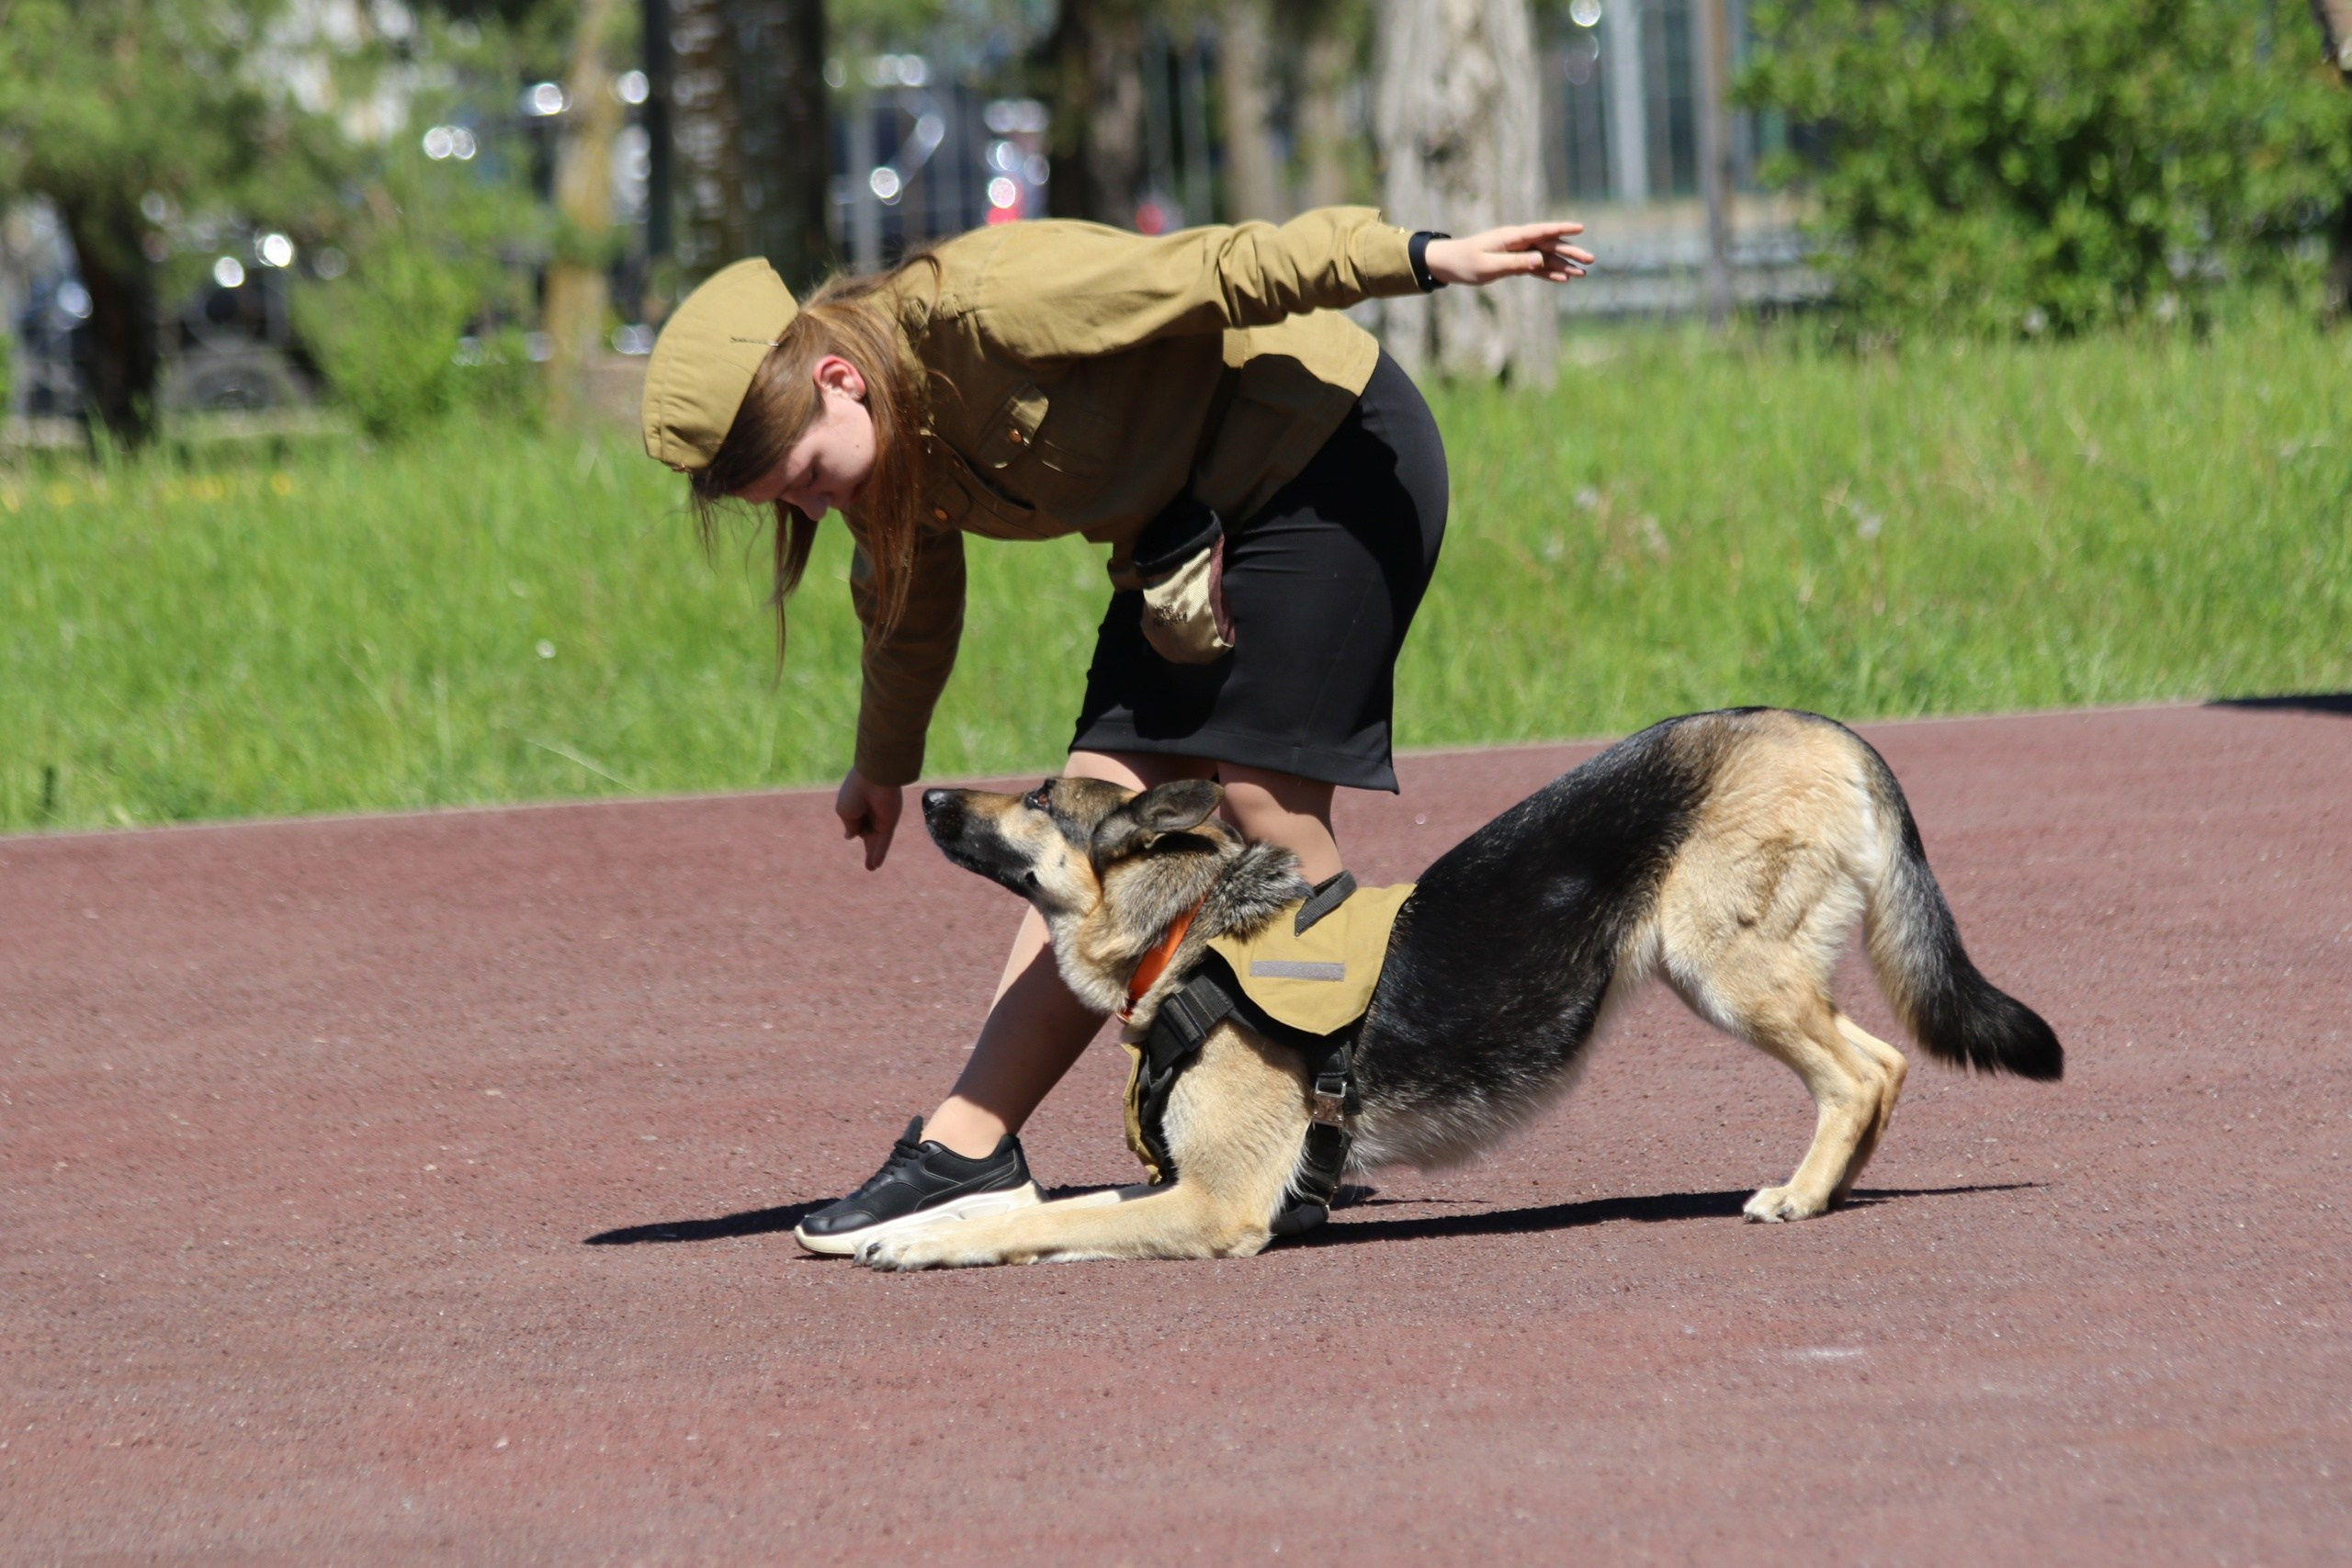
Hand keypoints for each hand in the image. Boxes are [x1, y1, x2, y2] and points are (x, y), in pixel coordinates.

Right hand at [835, 768, 902, 870]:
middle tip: (868, 862)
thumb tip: (851, 837)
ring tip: (871, 868)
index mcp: (855, 805)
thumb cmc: (855, 792)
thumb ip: (849, 826)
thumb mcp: (844, 811)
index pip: (854, 822)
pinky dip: (879, 852)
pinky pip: (884, 840)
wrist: (875, 780)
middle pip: (867, 833)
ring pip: (876, 840)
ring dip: (873, 854)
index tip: (849, 835)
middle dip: (868, 846)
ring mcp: (880, 819)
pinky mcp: (890, 823)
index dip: (852, 828)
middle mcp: (869, 813)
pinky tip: (876, 864)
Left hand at [1423, 222, 1593, 285]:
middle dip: (1570, 252)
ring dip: (1563, 265)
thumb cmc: (1465, 263)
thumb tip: (1540, 260)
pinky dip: (1548, 273)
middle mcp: (1517, 242)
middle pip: (1549, 246)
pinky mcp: (1513, 262)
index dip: (1561, 229)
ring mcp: (1516, 252)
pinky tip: (1563, 279)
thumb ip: (1515, 263)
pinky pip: (1535, 267)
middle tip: (1591, 260)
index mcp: (1511, 237)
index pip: (1541, 231)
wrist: (1447, 264)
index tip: (1580, 228)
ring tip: (1582, 274)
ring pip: (1545, 258)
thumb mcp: (1489, 266)